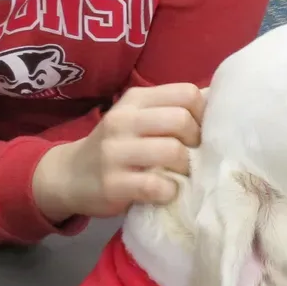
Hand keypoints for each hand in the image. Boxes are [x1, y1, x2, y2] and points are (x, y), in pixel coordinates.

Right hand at [32, 84, 205, 221]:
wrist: (69, 175)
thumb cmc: (117, 146)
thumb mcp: (138, 117)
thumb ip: (171, 109)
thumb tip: (216, 101)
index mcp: (135, 99)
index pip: (186, 93)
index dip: (203, 114)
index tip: (201, 131)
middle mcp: (123, 120)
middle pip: (182, 120)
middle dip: (197, 141)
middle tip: (192, 155)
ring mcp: (115, 152)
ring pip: (172, 151)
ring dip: (186, 167)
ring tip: (180, 174)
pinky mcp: (112, 184)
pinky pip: (157, 186)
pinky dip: (169, 191)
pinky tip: (165, 192)